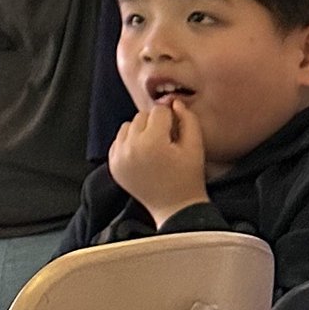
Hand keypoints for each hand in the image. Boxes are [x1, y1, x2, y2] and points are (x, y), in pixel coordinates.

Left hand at [108, 96, 210, 222]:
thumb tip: (174, 102)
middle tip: (167, 140)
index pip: (159, 111)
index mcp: (152, 142)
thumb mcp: (195, 146)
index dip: (172, 118)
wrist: (175, 208)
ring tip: (155, 147)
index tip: (177, 131)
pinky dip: (130, 143)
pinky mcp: (113, 165)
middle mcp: (131, 148)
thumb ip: (188, 119)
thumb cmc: (189, 177)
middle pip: (141, 116)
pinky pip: (118, 141)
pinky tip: (144, 155)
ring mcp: (119, 157)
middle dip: (155, 123)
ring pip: (128, 126)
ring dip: (141, 131)